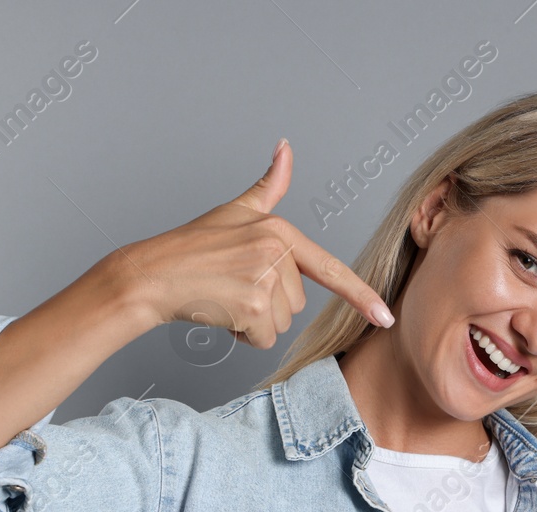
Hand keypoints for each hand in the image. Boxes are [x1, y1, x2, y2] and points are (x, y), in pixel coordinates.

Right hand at [114, 138, 393, 347]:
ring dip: (253, 322)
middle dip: (266, 305)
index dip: (360, 295)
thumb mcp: (236, 212)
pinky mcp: (253, 304)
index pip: (329, 268)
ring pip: (281, 323)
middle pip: (297, 303)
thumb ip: (269, 187)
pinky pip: (263, 338)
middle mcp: (276, 250)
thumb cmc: (192, 247)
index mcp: (279, 230)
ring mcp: (265, 277)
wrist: (152, 274)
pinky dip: (241, 335)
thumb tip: (286, 148)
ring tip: (225, 297)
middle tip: (232, 287)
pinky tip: (220, 312)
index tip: (384, 317)